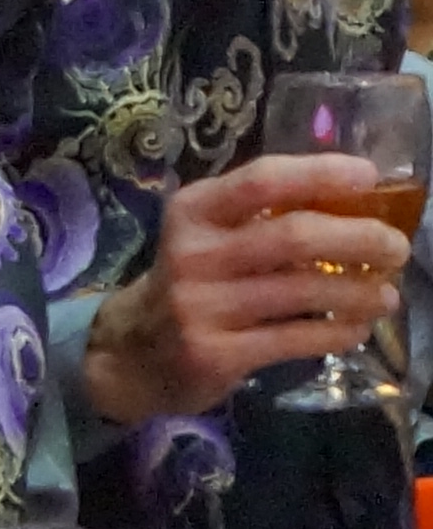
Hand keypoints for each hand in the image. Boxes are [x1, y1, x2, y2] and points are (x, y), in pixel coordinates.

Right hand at [84, 154, 409, 424]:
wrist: (133, 353)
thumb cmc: (192, 281)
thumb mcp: (209, 235)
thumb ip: (263, 215)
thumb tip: (357, 200)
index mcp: (193, 211)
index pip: (262, 178)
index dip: (321, 173)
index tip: (370, 176)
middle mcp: (192, 254)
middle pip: (292, 236)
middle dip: (358, 238)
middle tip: (396, 247)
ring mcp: (201, 307)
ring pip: (301, 292)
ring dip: (358, 292)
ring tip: (387, 294)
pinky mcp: (214, 354)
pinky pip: (294, 340)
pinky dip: (336, 333)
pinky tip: (356, 329)